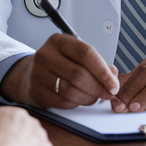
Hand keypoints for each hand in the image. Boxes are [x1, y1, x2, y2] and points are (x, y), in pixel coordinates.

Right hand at [0, 34, 118, 108]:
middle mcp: (46, 54)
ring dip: (88, 98)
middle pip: (78, 74)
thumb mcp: (76, 56)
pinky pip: (63, 101)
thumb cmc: (60, 64)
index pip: (85, 53)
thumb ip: (97, 63)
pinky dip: (76, 103)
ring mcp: (38, 73)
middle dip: (98, 88)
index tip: (114, 84)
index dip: (103, 71)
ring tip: (95, 97)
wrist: (31, 74)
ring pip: (71, 91)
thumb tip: (113, 75)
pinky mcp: (36, 90)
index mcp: (58, 41)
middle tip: (108, 94)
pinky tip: (80, 99)